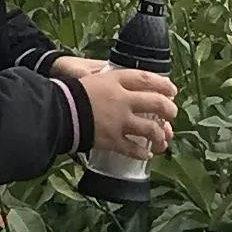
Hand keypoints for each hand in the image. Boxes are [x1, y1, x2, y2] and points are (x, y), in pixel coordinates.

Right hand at [58, 54, 176, 159]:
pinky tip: (148, 153)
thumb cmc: (72, 92)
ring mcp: (120, 121)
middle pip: (156, 103)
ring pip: (150, 129)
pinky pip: (133, 149)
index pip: (146, 78)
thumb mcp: (93, 78)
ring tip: (163, 138)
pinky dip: (143, 152)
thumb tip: (126, 89)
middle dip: (169, 109)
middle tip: (172, 113)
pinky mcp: (113, 140)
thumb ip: (111, 83)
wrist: (59, 112)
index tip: (172, 89)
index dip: (163, 84)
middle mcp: (123, 100)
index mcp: (116, 81)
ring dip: (160, 134)